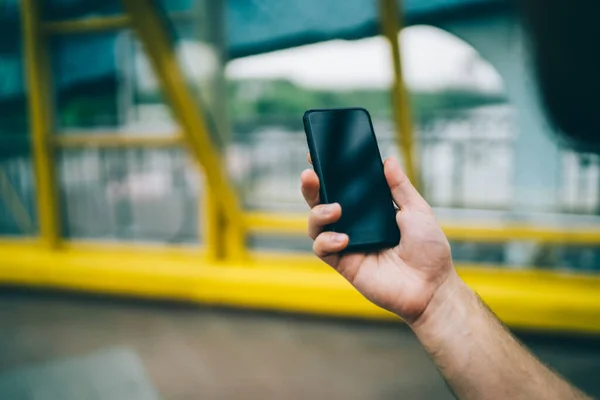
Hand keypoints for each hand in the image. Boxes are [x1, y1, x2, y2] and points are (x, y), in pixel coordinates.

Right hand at [301, 156, 457, 323]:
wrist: (432, 286)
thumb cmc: (429, 250)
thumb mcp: (418, 211)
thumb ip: (400, 187)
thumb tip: (387, 160)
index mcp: (370, 210)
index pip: (343, 187)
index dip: (328, 172)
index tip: (318, 154)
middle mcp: (355, 224)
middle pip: (322, 202)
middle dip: (311, 187)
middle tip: (310, 175)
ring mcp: (347, 244)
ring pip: (315, 224)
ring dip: (318, 212)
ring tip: (335, 209)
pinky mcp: (344, 263)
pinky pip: (322, 248)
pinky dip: (327, 240)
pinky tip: (344, 239)